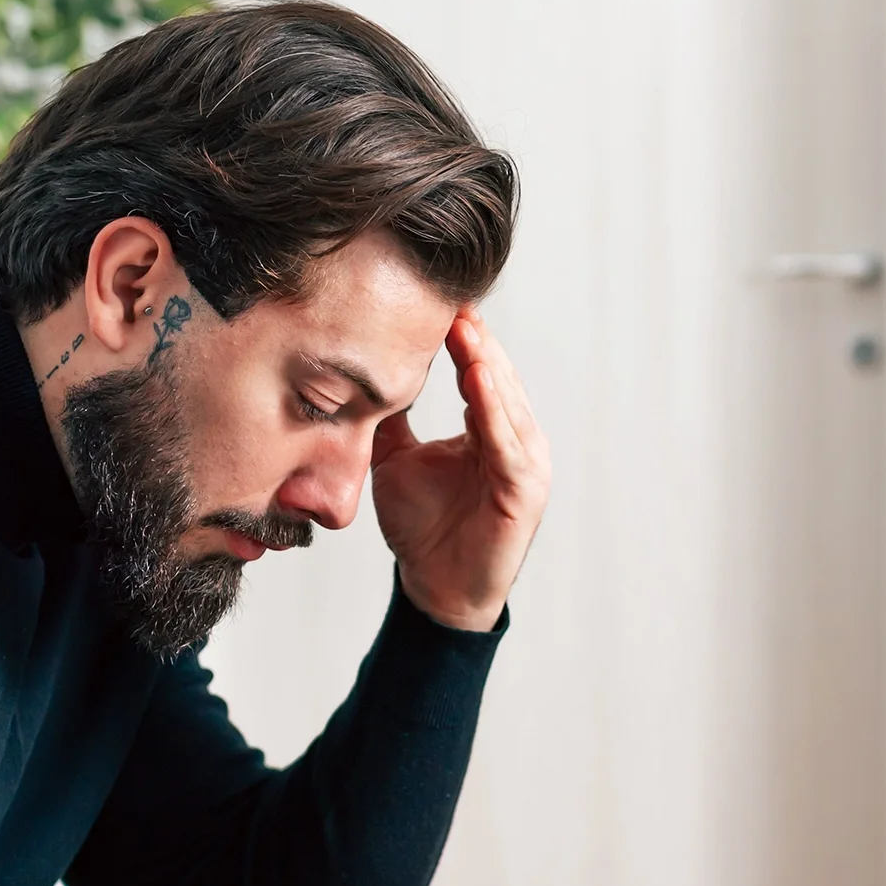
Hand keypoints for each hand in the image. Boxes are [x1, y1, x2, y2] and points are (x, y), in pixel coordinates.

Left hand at [370, 308, 551, 631]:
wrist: (435, 588)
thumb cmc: (422, 528)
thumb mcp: (396, 461)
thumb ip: (388, 422)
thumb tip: (360, 380)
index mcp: (490, 430)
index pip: (477, 373)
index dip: (460, 339)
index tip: (437, 300)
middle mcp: (514, 440)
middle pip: (495, 378)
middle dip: (474, 339)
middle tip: (451, 297)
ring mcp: (525, 464)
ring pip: (504, 403)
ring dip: (485, 363)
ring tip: (464, 326)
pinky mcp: (523, 490)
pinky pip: (506, 443)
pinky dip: (492, 409)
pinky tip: (477, 378)